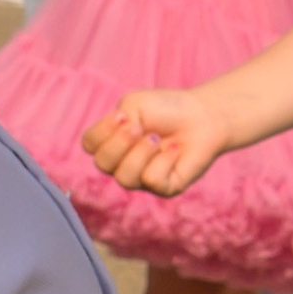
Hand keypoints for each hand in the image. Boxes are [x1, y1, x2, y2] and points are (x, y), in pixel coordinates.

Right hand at [82, 89, 228, 197]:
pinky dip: (164, 160)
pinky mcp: (163, 188)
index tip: (123, 115)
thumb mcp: (134, 105)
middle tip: (141, 127)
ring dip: (141, 153)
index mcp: (112, 141)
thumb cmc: (167, 109)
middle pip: (102, 164)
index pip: (89, 145)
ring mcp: (141, 179)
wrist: (203, 116)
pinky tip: (175, 149)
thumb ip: (115, 123)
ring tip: (157, 140)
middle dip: (121, 142)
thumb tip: (118, 150)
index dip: (102, 131)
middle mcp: (122, 163)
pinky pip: (151, 180)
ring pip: (125, 178)